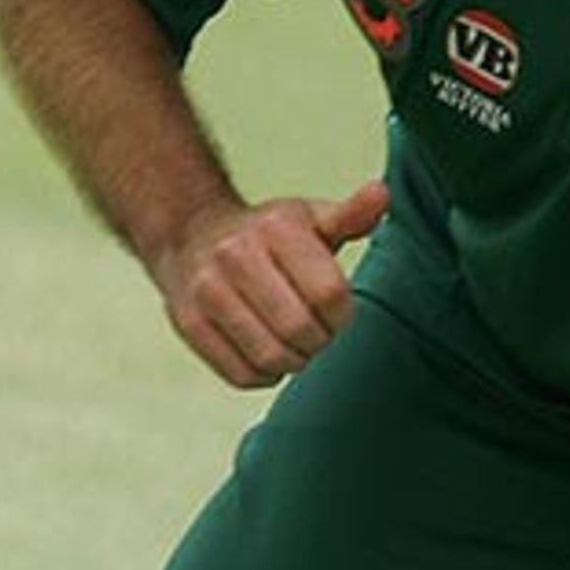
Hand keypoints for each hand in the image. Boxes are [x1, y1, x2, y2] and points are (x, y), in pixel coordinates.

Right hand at [152, 179, 389, 386]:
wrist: (192, 235)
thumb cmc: (269, 234)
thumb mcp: (310, 218)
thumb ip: (352, 214)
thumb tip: (381, 194)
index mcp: (275, 228)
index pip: (328, 293)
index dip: (343, 315)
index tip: (339, 313)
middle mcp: (235, 255)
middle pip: (299, 328)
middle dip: (320, 340)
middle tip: (320, 334)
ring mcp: (207, 290)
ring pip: (270, 356)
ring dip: (295, 361)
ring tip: (297, 345)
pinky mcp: (188, 322)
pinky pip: (241, 374)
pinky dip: (265, 375)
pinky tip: (269, 354)